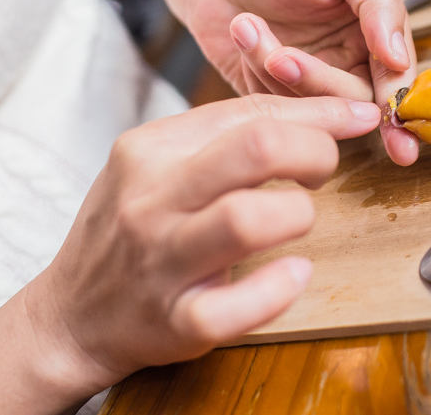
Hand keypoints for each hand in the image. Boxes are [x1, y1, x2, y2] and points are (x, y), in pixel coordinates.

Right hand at [0, 95, 380, 413]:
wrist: (72, 313)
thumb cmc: (135, 227)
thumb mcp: (164, 163)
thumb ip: (234, 132)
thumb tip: (331, 110)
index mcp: (152, 148)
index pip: (252, 111)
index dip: (321, 113)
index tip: (358, 117)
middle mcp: (152, 198)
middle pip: (257, 148)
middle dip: (315, 151)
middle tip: (321, 170)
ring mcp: (162, 260)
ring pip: (248, 219)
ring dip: (298, 215)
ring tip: (298, 220)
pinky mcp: (175, 320)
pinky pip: (237, 306)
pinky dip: (280, 289)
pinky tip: (294, 274)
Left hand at [154, 0, 419, 165]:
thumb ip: (379, 1)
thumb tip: (399, 59)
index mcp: (375, 29)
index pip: (397, 76)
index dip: (396, 103)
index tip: (393, 129)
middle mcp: (348, 60)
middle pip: (355, 101)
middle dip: (317, 81)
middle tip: (280, 57)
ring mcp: (308, 81)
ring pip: (313, 107)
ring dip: (277, 71)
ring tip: (246, 24)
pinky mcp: (271, 93)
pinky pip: (276, 106)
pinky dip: (255, 69)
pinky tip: (241, 31)